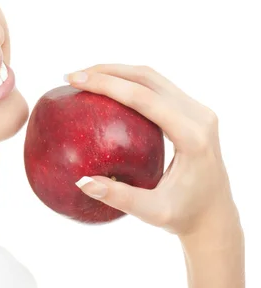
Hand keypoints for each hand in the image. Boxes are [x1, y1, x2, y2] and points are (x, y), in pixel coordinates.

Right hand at [65, 64, 238, 237]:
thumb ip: (119, 198)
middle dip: (107, 71)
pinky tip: (105, 89)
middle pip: (147, 78)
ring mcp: (198, 110)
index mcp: (193, 137)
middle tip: (72, 77)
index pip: (144, 98)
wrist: (216, 216)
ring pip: (152, 77)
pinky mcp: (193, 111)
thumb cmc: (184, 217)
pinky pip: (156, 87)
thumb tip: (82, 181)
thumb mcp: (153, 213)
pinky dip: (128, 82)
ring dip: (116, 72)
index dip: (107, 84)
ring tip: (84, 78)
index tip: (75, 80)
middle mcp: (199, 116)